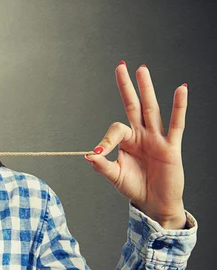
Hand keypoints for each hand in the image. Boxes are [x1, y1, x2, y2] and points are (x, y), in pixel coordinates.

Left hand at [86, 62, 187, 228]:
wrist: (155, 203)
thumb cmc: (135, 187)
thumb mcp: (115, 177)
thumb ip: (103, 166)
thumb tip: (88, 155)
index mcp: (126, 141)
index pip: (115, 130)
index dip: (106, 141)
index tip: (99, 154)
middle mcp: (141, 135)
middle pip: (133, 105)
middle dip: (127, 87)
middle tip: (121, 66)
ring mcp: (157, 139)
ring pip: (152, 109)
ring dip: (147, 89)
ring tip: (142, 69)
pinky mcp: (171, 147)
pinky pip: (176, 124)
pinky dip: (179, 107)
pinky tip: (181, 90)